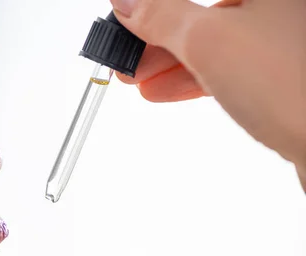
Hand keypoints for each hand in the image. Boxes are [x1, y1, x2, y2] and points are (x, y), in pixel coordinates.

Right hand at [110, 0, 305, 189]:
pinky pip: (230, 66)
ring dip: (171, 62)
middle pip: (205, 10)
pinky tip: (165, 90)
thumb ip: (163, 16)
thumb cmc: (289, 86)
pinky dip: (196, 77)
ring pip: (216, 41)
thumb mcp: (209, 41)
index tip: (125, 19)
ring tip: (136, 80)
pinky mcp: (281, 73)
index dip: (154, 5)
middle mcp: (279, 7)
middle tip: (125, 57)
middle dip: (158, 36)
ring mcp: (282, 38)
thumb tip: (128, 2)